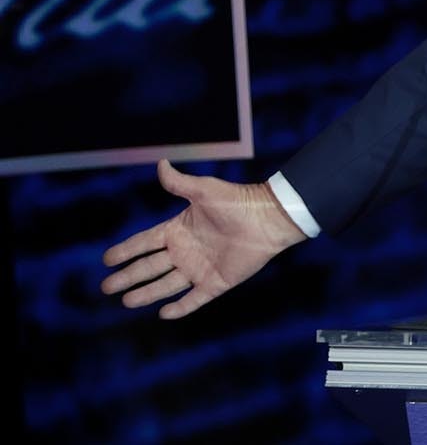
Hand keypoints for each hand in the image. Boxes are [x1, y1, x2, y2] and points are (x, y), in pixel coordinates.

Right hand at [102, 159, 307, 318]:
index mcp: (179, 229)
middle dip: (128, 276)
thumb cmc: (237, 201)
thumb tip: (160, 163)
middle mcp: (185, 251)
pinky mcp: (217, 282)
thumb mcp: (204, 190)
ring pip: (166, 284)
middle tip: (106, 287)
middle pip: (149, 266)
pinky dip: (180, 308)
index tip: (106, 259)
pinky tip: (163, 314)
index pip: (145, 242)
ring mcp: (200, 268)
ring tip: (126, 301)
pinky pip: (195, 299)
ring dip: (146, 293)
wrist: (269, 218)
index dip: (126, 250)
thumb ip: (179, 183)